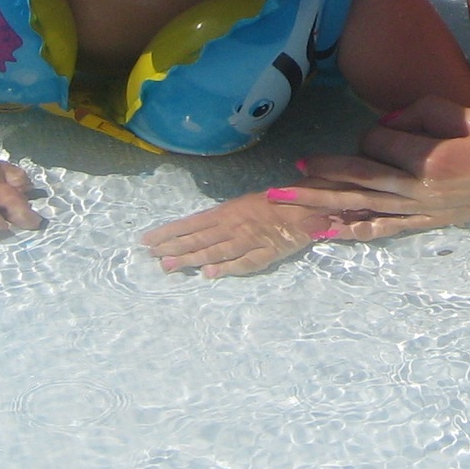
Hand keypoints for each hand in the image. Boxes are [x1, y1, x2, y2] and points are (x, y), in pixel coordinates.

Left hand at [141, 187, 375, 276]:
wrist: (321, 201)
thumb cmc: (291, 194)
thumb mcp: (259, 198)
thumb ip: (237, 211)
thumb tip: (213, 220)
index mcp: (233, 208)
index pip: (194, 222)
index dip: (170, 232)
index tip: (148, 239)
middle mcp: (237, 224)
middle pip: (199, 238)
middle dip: (174, 247)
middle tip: (151, 256)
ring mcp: (251, 239)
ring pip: (216, 252)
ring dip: (191, 260)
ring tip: (169, 266)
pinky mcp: (267, 252)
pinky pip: (244, 262)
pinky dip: (226, 268)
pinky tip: (209, 274)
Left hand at [276, 97, 469, 228]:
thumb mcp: (468, 114)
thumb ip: (425, 110)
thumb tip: (389, 120)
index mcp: (432, 157)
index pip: (381, 140)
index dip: (378, 129)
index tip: (393, 124)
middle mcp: (422, 188)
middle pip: (359, 178)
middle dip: (318, 176)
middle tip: (282, 177)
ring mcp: (424, 210)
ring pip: (363, 206)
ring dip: (324, 203)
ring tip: (288, 203)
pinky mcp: (429, 222)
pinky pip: (385, 229)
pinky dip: (354, 231)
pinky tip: (327, 233)